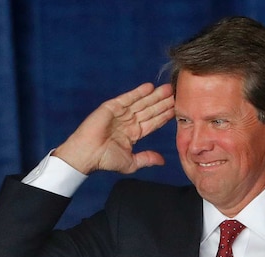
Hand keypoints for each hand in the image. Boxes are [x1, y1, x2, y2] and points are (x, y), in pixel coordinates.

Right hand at [54, 82, 174, 174]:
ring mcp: (120, 114)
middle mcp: (128, 122)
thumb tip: (162, 161)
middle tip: (176, 94)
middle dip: (163, 103)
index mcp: (134, 133)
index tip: (177, 110)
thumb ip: (147, 159)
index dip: (165, 116)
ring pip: (141, 103)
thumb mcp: (131, 162)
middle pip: (150, 110)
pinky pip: (128, 98)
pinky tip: (150, 87)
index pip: (153, 122)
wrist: (87, 154)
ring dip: (154, 96)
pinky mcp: (111, 107)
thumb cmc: (105, 160)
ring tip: (167, 89)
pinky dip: (138, 92)